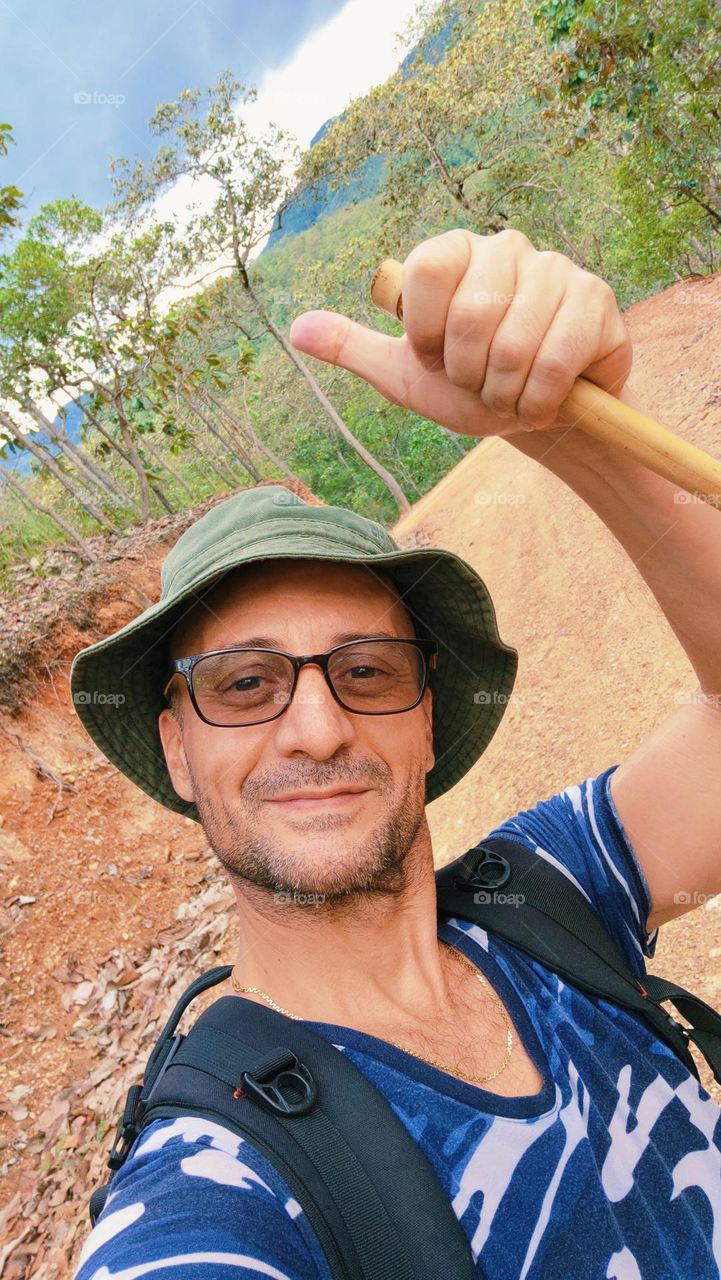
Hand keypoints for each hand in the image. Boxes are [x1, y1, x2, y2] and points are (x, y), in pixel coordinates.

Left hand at [289, 228, 631, 438]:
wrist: (538, 414)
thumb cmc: (471, 387)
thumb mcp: (406, 375)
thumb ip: (356, 349)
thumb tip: (296, 329)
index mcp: (454, 253)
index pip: (425, 270)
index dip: (426, 334)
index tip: (437, 361)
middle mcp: (505, 248)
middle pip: (471, 313)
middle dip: (468, 374)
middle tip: (479, 384)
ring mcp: (556, 270)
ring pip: (514, 343)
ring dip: (505, 392)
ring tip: (511, 392)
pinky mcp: (595, 300)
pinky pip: (556, 359)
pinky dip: (540, 399)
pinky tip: (543, 400)